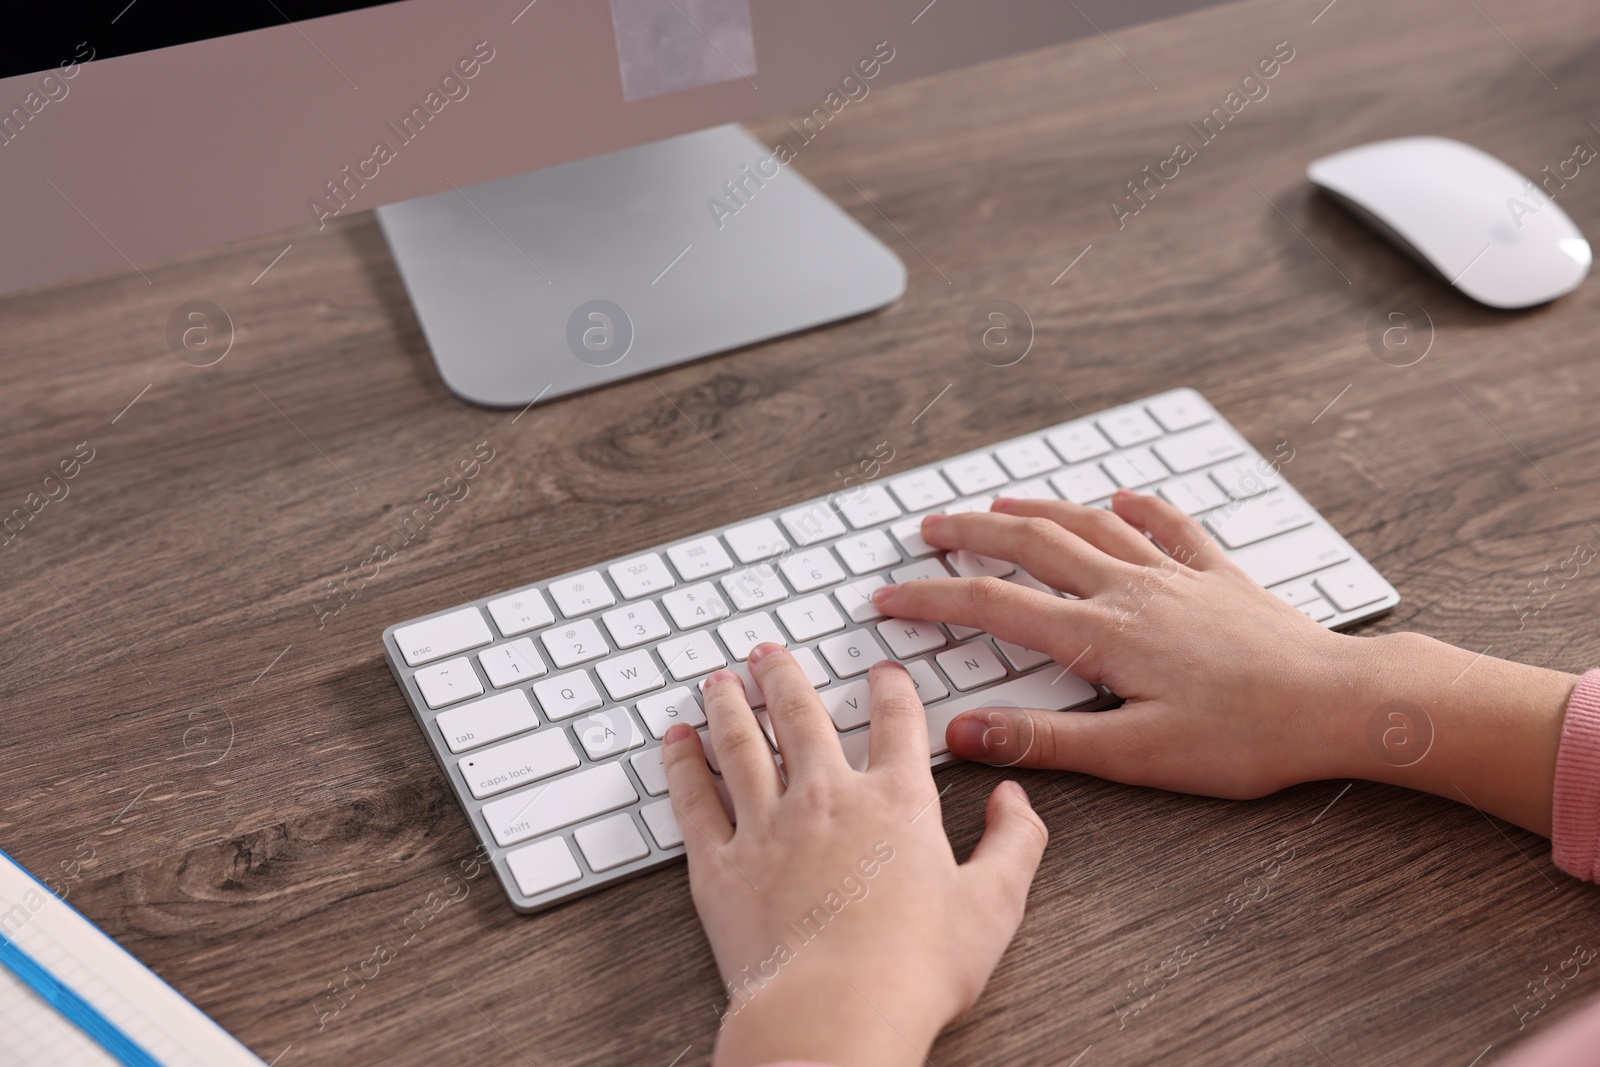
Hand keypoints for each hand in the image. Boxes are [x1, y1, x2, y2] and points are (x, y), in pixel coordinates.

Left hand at [663, 644, 1047, 1066]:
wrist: (835, 1013)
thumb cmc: (914, 970)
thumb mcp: (994, 906)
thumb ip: (1013, 844)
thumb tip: (1017, 801)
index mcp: (897, 803)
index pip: (896, 722)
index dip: (890, 688)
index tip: (881, 672)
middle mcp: (828, 798)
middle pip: (802, 717)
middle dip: (786, 677)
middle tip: (769, 653)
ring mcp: (767, 826)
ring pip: (741, 744)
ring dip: (730, 704)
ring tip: (720, 680)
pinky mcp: (721, 865)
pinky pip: (694, 799)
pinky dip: (682, 763)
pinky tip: (676, 740)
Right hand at [870, 490, 1574, 831]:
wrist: (1343, 703)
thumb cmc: (1246, 737)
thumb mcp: (1134, 755)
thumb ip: (1042, 740)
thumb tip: (961, 731)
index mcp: (1102, 636)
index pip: (995, 607)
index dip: (934, 598)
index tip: (889, 597)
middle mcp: (1131, 591)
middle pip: (1033, 547)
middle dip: (972, 534)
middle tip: (929, 527)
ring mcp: (1177, 576)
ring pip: (1092, 526)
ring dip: (1039, 511)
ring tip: (1002, 503)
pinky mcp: (1221, 577)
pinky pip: (1172, 527)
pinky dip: (1141, 506)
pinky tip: (1126, 495)